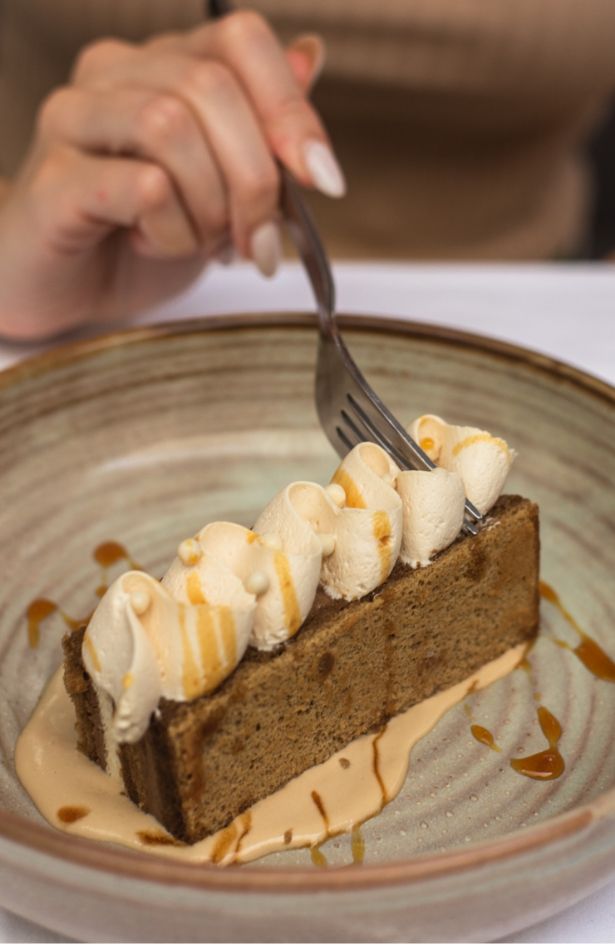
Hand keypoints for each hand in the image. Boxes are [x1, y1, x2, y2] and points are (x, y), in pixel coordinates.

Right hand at [0, 11, 342, 340]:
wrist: (66, 286)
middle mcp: (114, 74)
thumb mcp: (221, 184)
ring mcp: (74, 120)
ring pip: (170, 125)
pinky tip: (155, 245)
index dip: (292, 109)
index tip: (323, 180)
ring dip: (211, 205)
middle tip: (261, 242)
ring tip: (203, 244)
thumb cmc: (142, 232)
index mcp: (162, 63)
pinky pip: (140, 186)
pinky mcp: (54, 180)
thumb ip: (261, 126)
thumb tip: (311, 57)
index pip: (241, 40)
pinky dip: (171, 231)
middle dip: (257, 179)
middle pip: (211, 87)